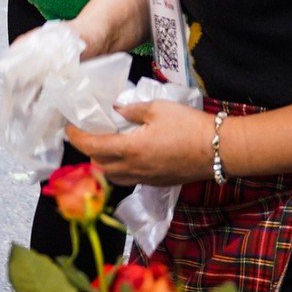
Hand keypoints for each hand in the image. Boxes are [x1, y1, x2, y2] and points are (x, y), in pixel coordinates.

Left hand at [67, 100, 216, 186]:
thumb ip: (133, 110)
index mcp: (130, 149)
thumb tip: (117, 110)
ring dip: (104, 163)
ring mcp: (147, 179)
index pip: (92, 147)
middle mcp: (134, 169)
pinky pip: (131, 179)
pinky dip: (121, 169)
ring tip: (107, 145)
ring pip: (114, 176)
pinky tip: (128, 155)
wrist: (222, 150)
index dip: (76, 137)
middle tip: (88, 133)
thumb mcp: (158, 109)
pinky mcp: (158, 182)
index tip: (70, 127)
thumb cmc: (190, 126)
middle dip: (89, 151)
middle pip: (99, 165)